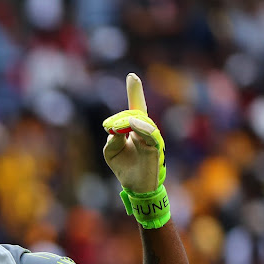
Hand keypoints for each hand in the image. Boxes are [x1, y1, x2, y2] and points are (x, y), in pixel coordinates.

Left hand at [102, 73, 164, 193]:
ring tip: (115, 126)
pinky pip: (151, 135)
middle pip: (136, 114)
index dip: (135, 92)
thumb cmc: (124, 167)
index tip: (132, 76)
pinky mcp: (155, 149)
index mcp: (135, 129)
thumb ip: (112, 138)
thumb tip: (116, 129)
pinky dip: (142, 128)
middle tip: (108, 125)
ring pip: (143, 122)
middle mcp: (146, 131)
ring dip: (127, 121)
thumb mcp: (111, 152)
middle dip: (121, 117)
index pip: (136, 108)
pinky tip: (133, 125)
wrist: (135, 187)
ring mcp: (152, 139)